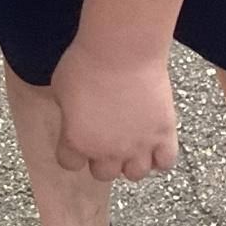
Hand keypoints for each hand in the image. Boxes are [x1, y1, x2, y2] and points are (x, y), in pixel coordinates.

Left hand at [50, 37, 178, 182]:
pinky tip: (153, 143)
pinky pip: (165, 163)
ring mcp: (138, 146)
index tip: (75, 140)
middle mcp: (108, 151)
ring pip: (135, 173)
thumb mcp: (60, 89)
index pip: (70, 164)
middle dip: (102, 158)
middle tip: (104, 139)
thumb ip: (68, 113)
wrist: (121, 52)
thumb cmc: (86, 64)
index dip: (71, 152)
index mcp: (77, 141)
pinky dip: (160, 158)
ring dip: (131, 161)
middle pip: (103, 173)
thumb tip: (74, 119)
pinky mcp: (163, 135)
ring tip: (129, 143)